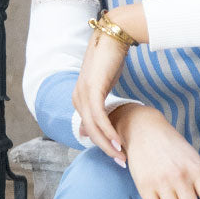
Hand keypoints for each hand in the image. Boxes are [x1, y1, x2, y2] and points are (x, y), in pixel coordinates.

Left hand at [71, 3, 146, 163]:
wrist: (115, 36)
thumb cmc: (112, 58)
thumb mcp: (105, 83)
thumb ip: (101, 101)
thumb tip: (100, 116)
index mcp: (79, 98)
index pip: (88, 128)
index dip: (102, 144)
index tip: (117, 154)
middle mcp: (77, 98)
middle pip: (90, 132)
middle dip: (105, 149)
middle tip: (121, 162)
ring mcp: (83, 94)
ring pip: (93, 128)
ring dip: (108, 144)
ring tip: (122, 156)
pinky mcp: (92, 90)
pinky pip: (99, 118)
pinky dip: (109, 131)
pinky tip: (118, 141)